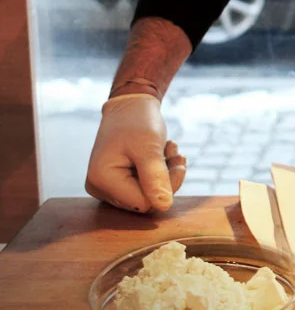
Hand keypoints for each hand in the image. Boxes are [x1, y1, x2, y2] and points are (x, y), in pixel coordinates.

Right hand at [85, 94, 185, 213]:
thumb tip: (164, 206)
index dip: (166, 187)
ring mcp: (106, 186)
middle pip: (144, 201)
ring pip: (146, 194)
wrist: (131, 103)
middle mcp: (99, 188)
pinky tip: (165, 153)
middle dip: (166, 179)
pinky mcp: (116, 181)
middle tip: (178, 155)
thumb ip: (155, 177)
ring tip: (171, 149)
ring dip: (164, 173)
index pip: (142, 203)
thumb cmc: (138, 119)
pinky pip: (142, 186)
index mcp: (102, 180)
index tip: (179, 163)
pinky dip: (157, 171)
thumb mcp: (149, 146)